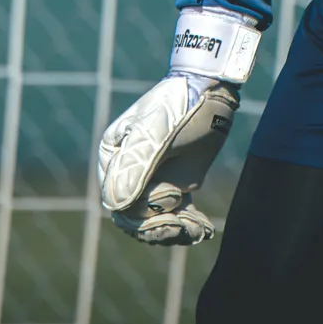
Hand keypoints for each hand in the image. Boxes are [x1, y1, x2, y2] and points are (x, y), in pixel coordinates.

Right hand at [97, 73, 238, 243]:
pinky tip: (204, 229)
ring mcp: (151, 182)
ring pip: (155, 221)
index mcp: (112, 157)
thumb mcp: (156, 132)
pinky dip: (188, 227)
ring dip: (175, 232)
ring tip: (198, 229)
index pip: (116, 201)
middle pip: (134, 217)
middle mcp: (127, 173)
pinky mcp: (174, 186)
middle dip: (158, 227)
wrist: (210, 92)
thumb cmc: (178, 105)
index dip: (139, 215)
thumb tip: (115, 205)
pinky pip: (175, 216)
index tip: (170, 212)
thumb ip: (136, 166)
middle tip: (184, 226)